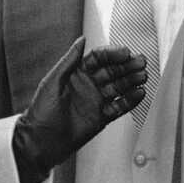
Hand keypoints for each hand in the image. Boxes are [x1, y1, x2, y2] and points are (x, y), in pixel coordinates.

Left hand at [12, 37, 145, 182]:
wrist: (41, 142)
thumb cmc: (41, 112)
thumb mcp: (53, 81)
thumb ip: (69, 60)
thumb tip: (81, 40)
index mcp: (76, 74)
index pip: (99, 59)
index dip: (112, 54)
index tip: (125, 52)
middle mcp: (88, 86)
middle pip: (112, 72)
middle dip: (127, 66)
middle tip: (140, 62)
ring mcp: (95, 101)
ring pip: (118, 88)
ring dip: (131, 81)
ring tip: (143, 76)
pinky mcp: (101, 117)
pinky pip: (119, 106)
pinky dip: (130, 100)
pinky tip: (139, 94)